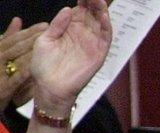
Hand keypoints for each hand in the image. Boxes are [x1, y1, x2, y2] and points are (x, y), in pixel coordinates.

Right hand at [0, 17, 46, 110]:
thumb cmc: (0, 73)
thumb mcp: (2, 54)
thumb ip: (10, 37)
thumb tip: (17, 20)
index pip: (14, 38)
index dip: (29, 31)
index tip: (45, 25)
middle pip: (16, 46)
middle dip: (33, 38)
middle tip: (51, 32)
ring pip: (16, 59)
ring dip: (32, 51)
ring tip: (48, 46)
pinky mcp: (4, 87)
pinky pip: (16, 78)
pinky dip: (26, 72)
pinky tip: (38, 67)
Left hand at [30, 0, 110, 116]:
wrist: (50, 87)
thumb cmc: (45, 66)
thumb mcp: (45, 40)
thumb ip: (57, 25)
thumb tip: (68, 9)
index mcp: (70, 29)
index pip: (80, 10)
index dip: (83, 0)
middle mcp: (83, 34)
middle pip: (92, 13)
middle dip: (93, 1)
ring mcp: (92, 44)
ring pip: (100, 23)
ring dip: (101, 10)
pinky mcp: (99, 54)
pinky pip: (105, 39)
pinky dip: (106, 27)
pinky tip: (104, 16)